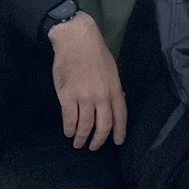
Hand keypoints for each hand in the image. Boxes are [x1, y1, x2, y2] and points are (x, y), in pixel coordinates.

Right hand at [48, 12, 127, 149]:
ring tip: (78, 142)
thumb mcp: (112, 70)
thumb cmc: (95, 53)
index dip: (120, 131)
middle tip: (93, 146)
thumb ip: (113, 88)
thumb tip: (116, 102)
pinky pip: (69, 120)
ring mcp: (84, 97)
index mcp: (115, 88)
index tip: (118, 142)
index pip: (121, 115)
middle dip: (99, 140)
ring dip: (81, 137)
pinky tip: (68, 132)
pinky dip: (69, 129)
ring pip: (85, 126)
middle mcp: (102, 95)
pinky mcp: (67, 97)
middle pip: (103, 125)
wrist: (77, 41)